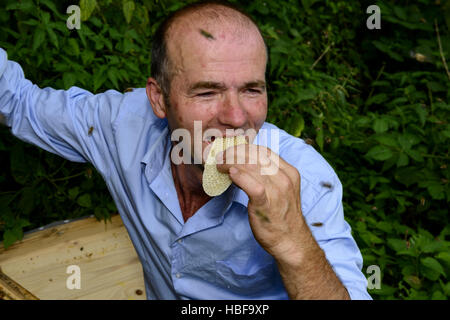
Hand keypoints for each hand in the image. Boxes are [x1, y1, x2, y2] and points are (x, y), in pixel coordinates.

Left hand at [216, 144, 306, 261]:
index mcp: (289, 172)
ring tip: (220, 164)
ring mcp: (277, 190)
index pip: (265, 151)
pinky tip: (229, 173)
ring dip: (231, 162)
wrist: (290, 241)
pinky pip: (252, 184)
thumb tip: (245, 166)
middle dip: (235, 152)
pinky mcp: (266, 203)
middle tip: (221, 156)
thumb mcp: (281, 190)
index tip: (232, 151)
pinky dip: (239, 176)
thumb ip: (268, 177)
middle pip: (256, 155)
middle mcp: (285, 179)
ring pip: (252, 166)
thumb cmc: (282, 216)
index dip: (245, 148)